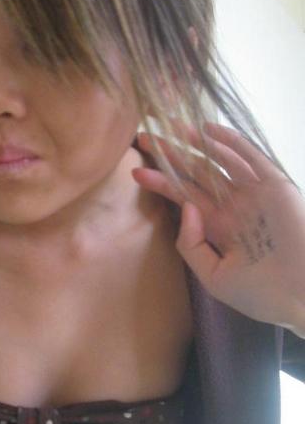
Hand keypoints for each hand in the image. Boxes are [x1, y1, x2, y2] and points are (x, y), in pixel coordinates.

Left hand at [132, 122, 304, 336]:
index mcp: (219, 227)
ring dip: (196, 143)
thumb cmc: (261, 294)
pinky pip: (250, 158)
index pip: (183, 197)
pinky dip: (230, 142)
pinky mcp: (275, 185)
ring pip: (219, 161)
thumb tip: (185, 206)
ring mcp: (254, 194)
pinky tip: (207, 129)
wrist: (302, 296)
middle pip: (196, 174)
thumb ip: (191, 244)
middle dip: (171, 156)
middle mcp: (234, 206)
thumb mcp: (213, 276)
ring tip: (170, 127)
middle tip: (146, 137)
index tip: (136, 171)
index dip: (161, 182)